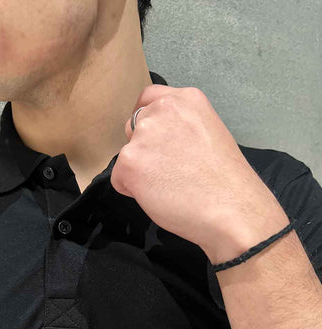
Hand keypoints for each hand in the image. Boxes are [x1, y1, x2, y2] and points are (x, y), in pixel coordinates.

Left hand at [110, 84, 284, 262]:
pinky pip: (119, 179)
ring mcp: (144, 135)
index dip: (148, 121)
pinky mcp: (130, 161)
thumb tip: (161, 141)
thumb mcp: (209, 134)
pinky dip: (132, 191)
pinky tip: (159, 197)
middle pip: (134, 127)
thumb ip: (181, 128)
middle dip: (144, 149)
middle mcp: (162, 110)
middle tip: (170, 172)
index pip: (149, 98)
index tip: (158, 141)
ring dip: (139, 171)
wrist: (231, 209)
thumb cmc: (226, 183)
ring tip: (168, 186)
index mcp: (186, 99)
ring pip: (127, 154)